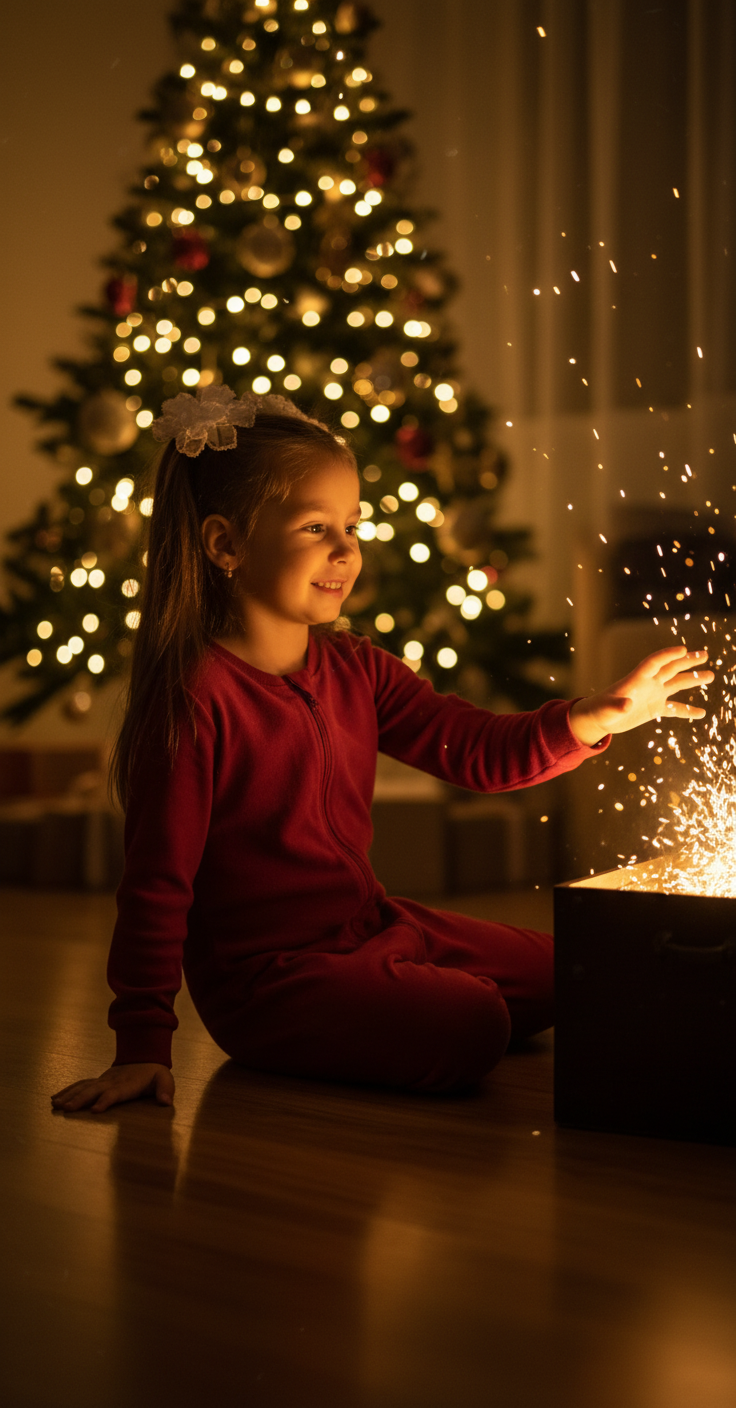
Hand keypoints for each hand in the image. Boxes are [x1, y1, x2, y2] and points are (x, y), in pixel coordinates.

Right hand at [51, 1063, 173, 1113]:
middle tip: (67, 1109)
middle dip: (80, 1099)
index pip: (115, 1093)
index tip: (95, 1109)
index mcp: (127, 1084)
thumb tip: (166, 1102)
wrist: (144, 1057)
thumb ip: (165, 1090)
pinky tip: (55, 1099)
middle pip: (94, 1090)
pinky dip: (67, 1091)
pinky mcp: (97, 1081)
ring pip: (83, 1087)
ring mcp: (102, 1080)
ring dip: (69, 1095)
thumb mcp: (164, 1079)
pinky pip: (80, 1085)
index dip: (106, 1100)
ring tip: (55, 1105)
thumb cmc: (154, 1074)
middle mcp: (111, 1081)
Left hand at [569, 647, 713, 745]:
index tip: (683, 649)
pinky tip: (701, 713)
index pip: (655, 662)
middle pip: (671, 668)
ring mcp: (653, 694)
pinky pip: (674, 708)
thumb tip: (627, 705)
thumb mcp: (607, 709)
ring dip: (692, 680)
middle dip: (687, 661)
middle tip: (705, 655)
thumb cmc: (600, 710)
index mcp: (637, 679)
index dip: (668, 655)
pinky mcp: (654, 708)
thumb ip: (617, 706)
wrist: (599, 718)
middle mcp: (648, 683)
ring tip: (710, 675)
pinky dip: (687, 710)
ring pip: (676, 683)